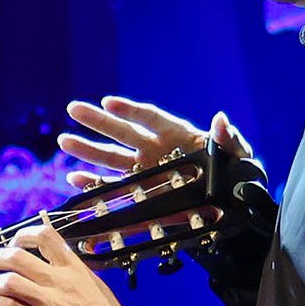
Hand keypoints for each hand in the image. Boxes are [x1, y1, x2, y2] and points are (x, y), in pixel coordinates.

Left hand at [0, 220, 126, 305]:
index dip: (23, 235)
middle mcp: (59, 281)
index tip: (15, 243)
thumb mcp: (93, 284)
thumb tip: (53, 261)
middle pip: (17, 256)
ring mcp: (48, 302)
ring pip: (9, 281)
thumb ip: (71, 271)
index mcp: (73, 268)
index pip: (45, 236)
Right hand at [55, 95, 248, 187]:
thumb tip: (221, 120)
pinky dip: (94, 183)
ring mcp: (145, 171)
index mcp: (176, 134)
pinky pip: (113, 187)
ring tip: (65, 140)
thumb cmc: (238, 172)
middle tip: (73, 109)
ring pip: (111, 158)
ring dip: (87, 150)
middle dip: (97, 122)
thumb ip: (229, 138)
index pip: (150, 118)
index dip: (130, 110)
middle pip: (122, 133)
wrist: (234, 202)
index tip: (108, 102)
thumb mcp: (239, 154)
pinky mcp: (140, 193)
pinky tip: (75, 177)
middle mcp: (155, 149)